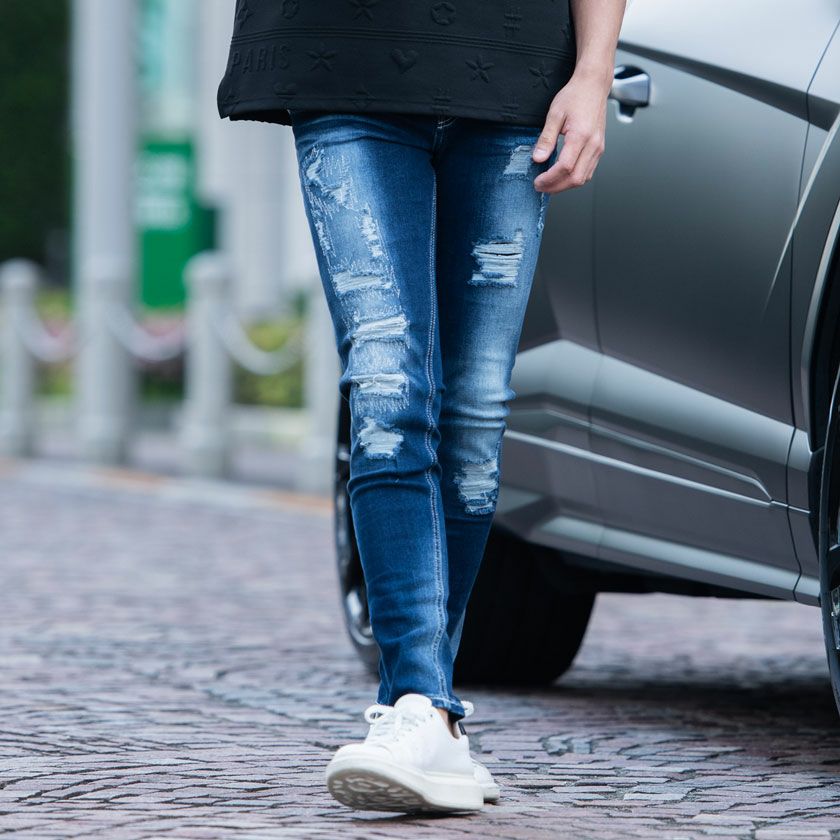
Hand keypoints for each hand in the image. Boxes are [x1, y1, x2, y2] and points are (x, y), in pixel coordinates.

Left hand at [531, 69, 609, 193]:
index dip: (550, 178)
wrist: (593, 86)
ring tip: (549, 184)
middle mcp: (593, 145)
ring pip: (583, 178)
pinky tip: (561, 176)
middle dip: (556, 187)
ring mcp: (598, 148)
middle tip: (540, 187)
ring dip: (565, 185)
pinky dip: (574, 178)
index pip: (565, 167)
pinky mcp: (599, 149)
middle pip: (576, 178)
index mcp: (581, 136)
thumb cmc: (575, 96)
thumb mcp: (554, 114)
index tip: (537, 181)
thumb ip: (546, 138)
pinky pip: (588, 171)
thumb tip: (538, 158)